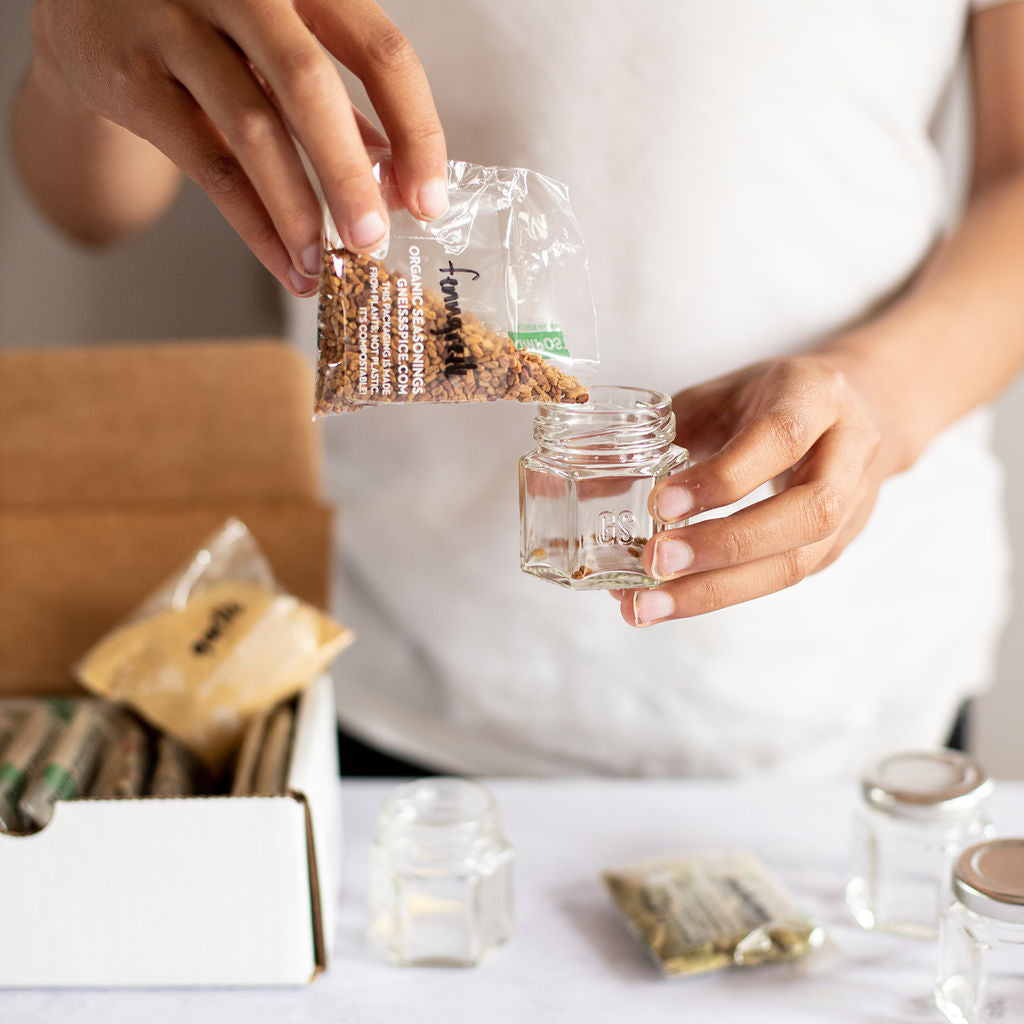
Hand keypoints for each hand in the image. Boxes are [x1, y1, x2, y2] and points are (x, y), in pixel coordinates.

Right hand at [28, 0, 446, 294]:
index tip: (431, 200)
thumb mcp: (281, 42)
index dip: (414, 131)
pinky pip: (208, 166)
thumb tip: (398, 181)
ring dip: (298, 211)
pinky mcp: (129, 77)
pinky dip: (254, 225)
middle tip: (375, 241)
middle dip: (351, 176)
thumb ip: (338, 101)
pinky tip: (284, 263)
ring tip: (326, 265)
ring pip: (252, 129)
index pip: (379, 51)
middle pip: (309, 85)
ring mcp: (174, 22)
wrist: (88, 1)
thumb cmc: (209, 21)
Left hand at [614, 354, 898, 626]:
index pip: (779, 438)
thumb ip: (663, 433)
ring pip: (798, 562)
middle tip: (655, 564)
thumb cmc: (770, 400)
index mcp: (818, 397)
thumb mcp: (721, 395)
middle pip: (805, 513)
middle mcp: (849, 453)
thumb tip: (592, 487)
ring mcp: (853, 507)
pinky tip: (669, 604)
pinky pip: (780, 579)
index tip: (661, 504)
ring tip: (648, 606)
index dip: (723, 477)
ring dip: (717, 591)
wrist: (856, 412)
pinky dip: (720, 595)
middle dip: (724, 546)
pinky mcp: (836, 548)